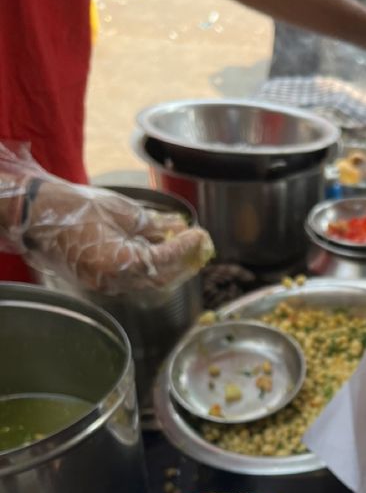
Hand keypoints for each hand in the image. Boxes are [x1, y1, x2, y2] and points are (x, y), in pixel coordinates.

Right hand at [24, 182, 213, 294]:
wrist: (38, 215)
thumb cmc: (75, 208)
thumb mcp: (121, 211)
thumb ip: (153, 225)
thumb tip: (178, 229)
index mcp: (117, 262)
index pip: (162, 262)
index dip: (184, 250)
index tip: (200, 235)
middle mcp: (114, 280)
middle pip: (161, 278)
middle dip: (184, 262)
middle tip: (200, 244)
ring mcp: (107, 284)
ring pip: (150, 281)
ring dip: (171, 266)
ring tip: (187, 247)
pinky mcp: (102, 281)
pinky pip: (135, 278)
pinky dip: (153, 266)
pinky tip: (162, 249)